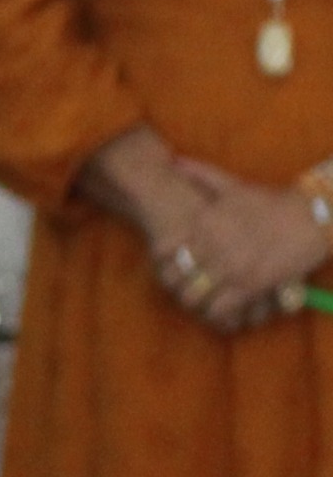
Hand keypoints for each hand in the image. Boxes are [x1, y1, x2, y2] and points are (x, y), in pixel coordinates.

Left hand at [165, 155, 330, 331]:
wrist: (310, 216)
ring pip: (195, 300)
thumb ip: (200, 174)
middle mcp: (210, 248)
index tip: (178, 273)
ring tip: (208, 305)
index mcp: (202, 225)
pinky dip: (220, 316)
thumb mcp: (232, 184)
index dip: (166, 268)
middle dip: (181, 290)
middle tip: (193, 293)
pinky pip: (222, 311)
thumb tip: (174, 161)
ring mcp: (229, 269)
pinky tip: (227, 312)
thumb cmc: (271, 201)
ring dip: (199, 305)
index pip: (166, 256)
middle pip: (176, 281)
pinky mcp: (251, 287)